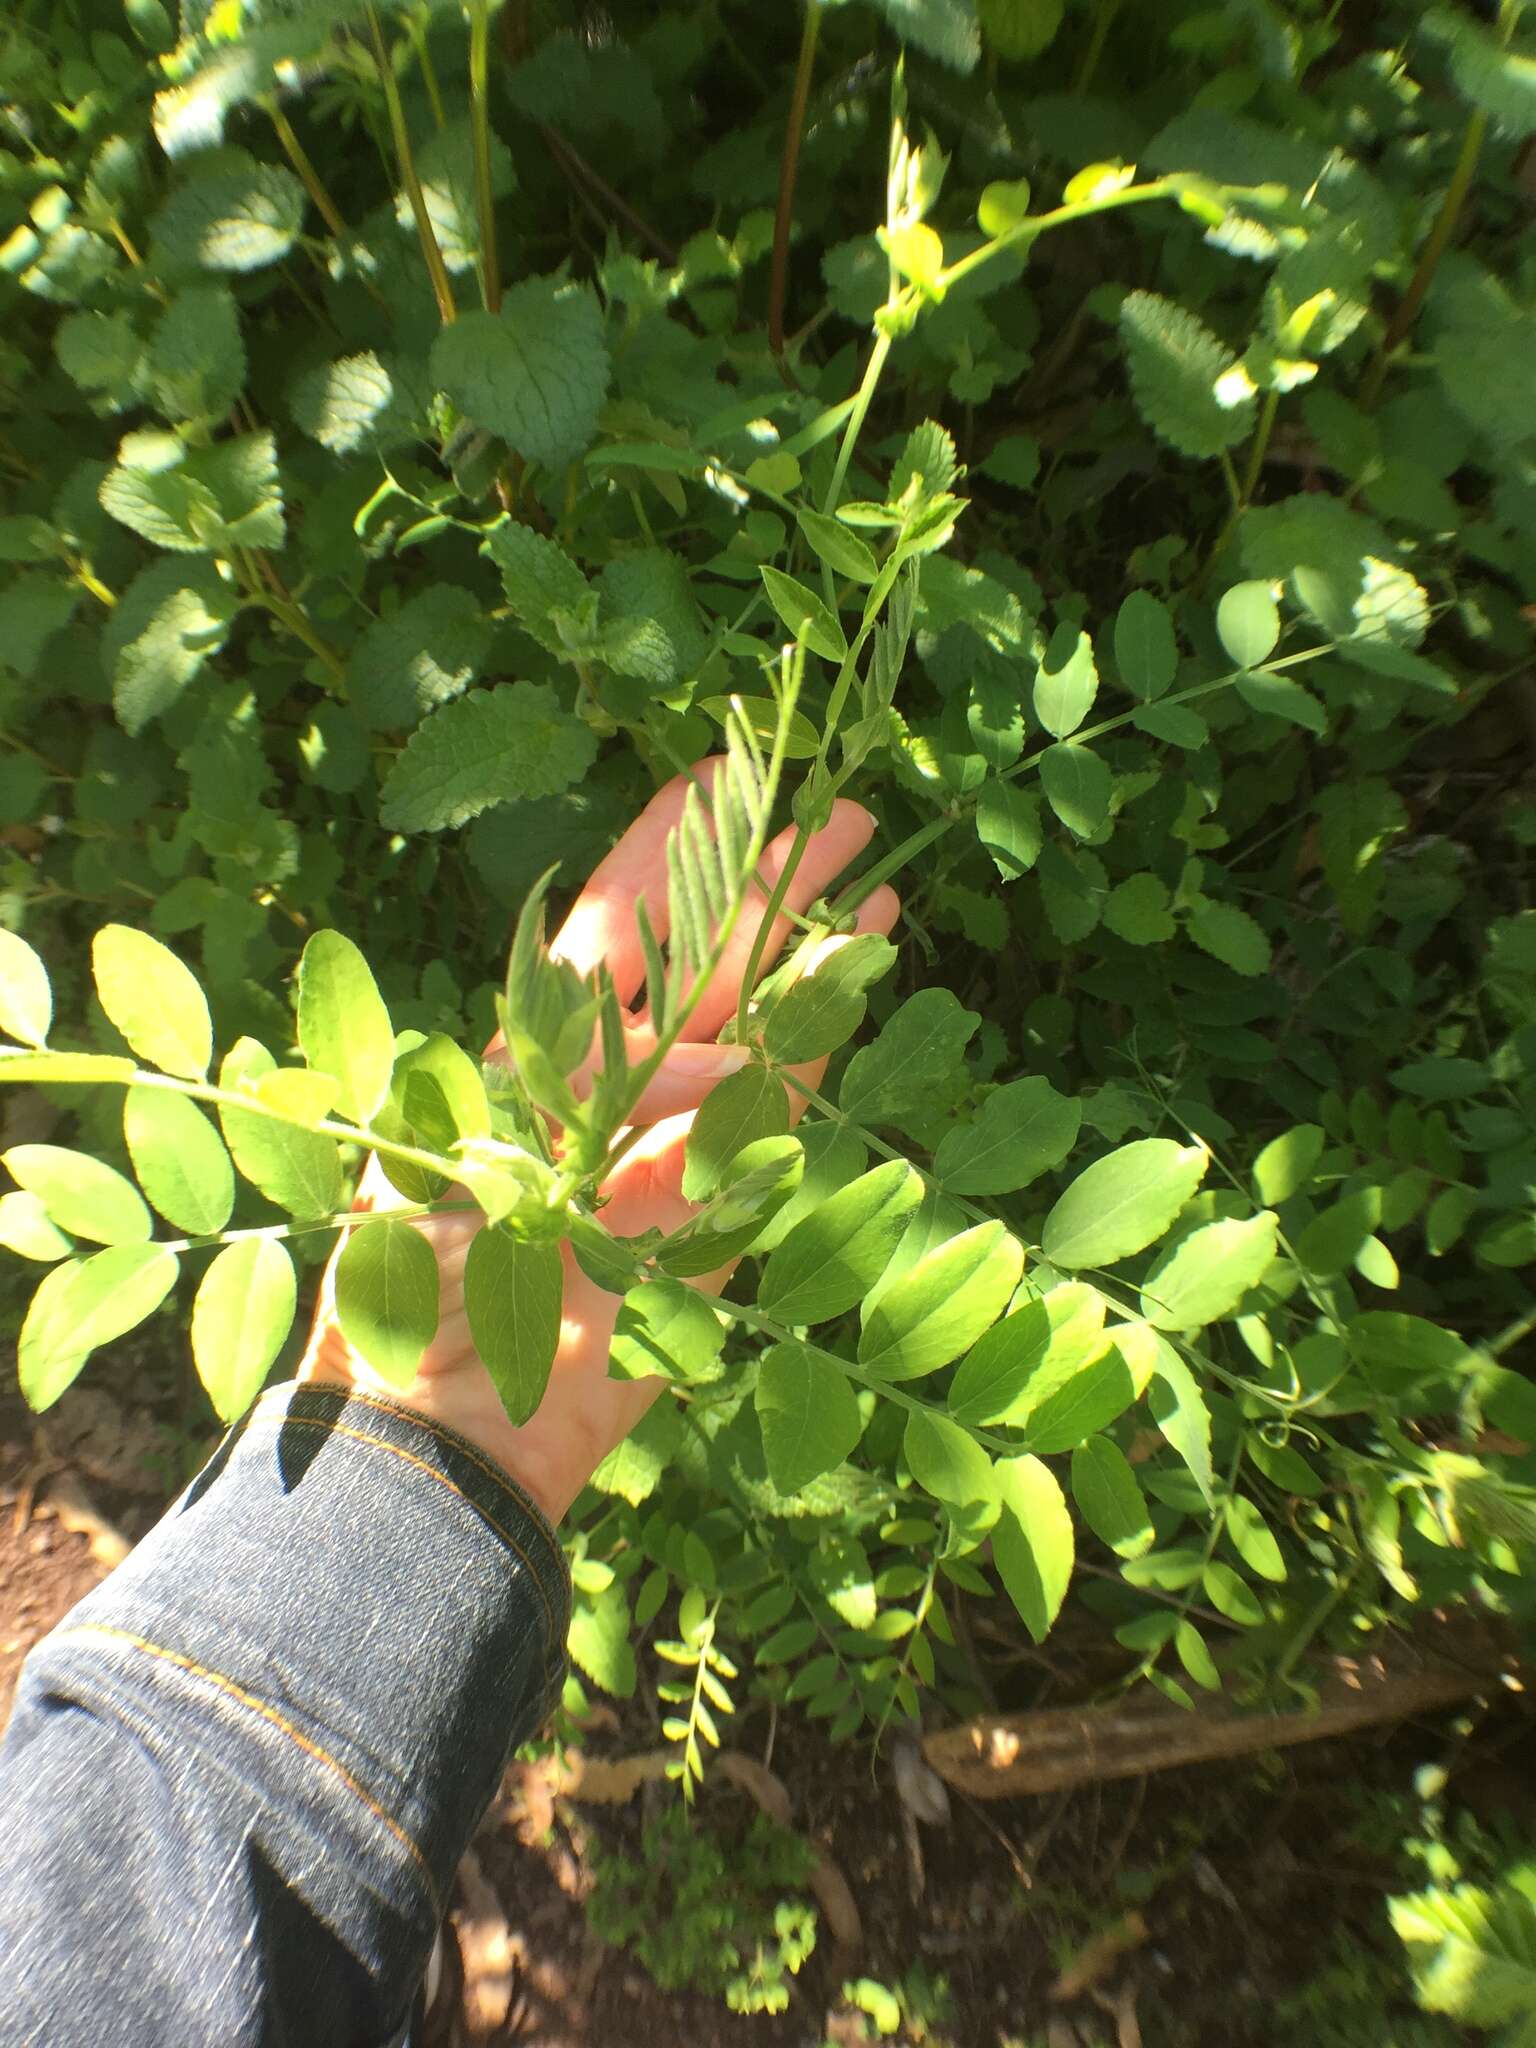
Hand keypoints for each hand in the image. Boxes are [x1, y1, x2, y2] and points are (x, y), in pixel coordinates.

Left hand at [299, 765, 898, 1522]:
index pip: (614, 927)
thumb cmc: (416, 1300)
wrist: (445, 1436)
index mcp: (533, 1054)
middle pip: (705, 961)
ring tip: (878, 884)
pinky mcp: (718, 1215)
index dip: (668, 853)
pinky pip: (781, 1122)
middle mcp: (609, 1085)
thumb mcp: (476, 1172)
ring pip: (759, 1026)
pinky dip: (824, 1055)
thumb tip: (739, 1071)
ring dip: (813, 956)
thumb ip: (592, 1108)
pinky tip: (862, 990)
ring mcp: (671, 1146)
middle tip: (843, 815)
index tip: (723, 780)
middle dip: (767, 884)